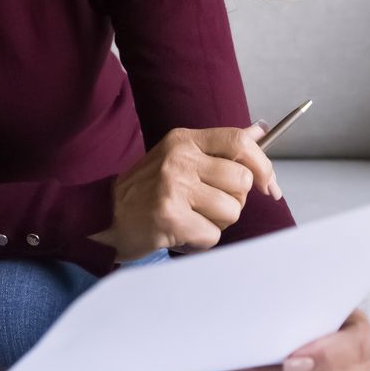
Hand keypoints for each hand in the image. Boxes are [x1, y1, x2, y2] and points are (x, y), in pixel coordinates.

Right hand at [90, 123, 281, 261]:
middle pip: (241, 182)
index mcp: (183, 140)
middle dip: (234, 201)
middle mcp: (179, 159)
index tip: (267, 186)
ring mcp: (173, 186)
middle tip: (208, 206)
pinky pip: (211, 235)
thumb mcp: (179, 157)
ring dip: (216, 224)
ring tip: (190, 219)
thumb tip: (260, 128)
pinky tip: (179, 232)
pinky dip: (200, 241)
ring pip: (231, 211)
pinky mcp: (169, 216)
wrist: (102, 215)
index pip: (239, 142)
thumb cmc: (146, 190)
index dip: (262, 165)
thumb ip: (220, 146)